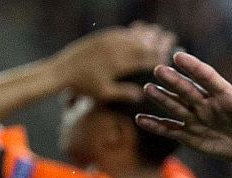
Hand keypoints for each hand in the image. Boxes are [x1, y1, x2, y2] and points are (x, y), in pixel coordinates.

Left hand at [56, 24, 175, 101]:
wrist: (60, 71)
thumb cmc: (82, 86)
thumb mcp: (103, 94)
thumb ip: (122, 93)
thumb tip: (141, 94)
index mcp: (118, 63)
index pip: (143, 58)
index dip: (158, 56)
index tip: (170, 55)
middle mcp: (115, 49)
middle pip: (141, 43)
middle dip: (157, 40)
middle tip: (171, 38)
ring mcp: (107, 41)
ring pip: (132, 35)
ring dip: (146, 32)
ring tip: (158, 30)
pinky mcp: (101, 37)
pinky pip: (120, 31)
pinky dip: (132, 30)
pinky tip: (138, 29)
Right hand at [138, 51, 231, 163]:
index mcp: (226, 96)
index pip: (209, 78)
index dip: (195, 68)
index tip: (180, 57)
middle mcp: (208, 104)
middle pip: (189, 89)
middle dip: (175, 81)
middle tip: (158, 69)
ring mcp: (197, 118)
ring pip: (177, 106)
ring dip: (162, 98)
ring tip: (147, 89)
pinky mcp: (191, 135)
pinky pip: (171, 129)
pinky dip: (156, 125)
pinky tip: (141, 120)